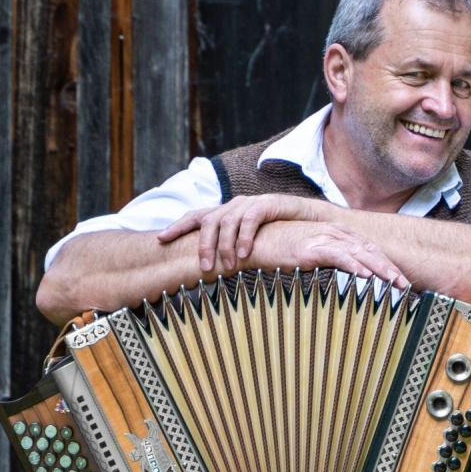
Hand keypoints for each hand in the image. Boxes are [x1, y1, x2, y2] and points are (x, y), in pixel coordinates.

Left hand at [157, 194, 324, 273]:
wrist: (310, 220)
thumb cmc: (278, 234)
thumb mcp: (249, 242)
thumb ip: (230, 249)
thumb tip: (210, 268)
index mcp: (226, 212)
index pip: (195, 216)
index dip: (177, 226)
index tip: (160, 239)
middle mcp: (234, 204)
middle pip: (209, 219)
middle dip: (203, 244)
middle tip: (203, 266)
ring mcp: (250, 203)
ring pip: (228, 221)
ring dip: (224, 245)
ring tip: (226, 265)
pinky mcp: (268, 204)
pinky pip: (250, 220)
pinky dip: (245, 238)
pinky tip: (244, 254)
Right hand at [242, 220, 409, 287]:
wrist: (257, 241)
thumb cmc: (282, 249)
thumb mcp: (311, 253)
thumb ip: (330, 258)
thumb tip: (346, 274)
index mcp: (337, 234)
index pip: (368, 249)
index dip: (386, 264)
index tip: (400, 280)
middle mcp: (334, 233)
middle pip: (370, 250)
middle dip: (390, 268)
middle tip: (406, 285)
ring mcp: (324, 238)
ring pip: (360, 253)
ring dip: (380, 268)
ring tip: (395, 282)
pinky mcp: (312, 247)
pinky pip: (338, 256)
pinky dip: (353, 265)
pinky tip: (366, 275)